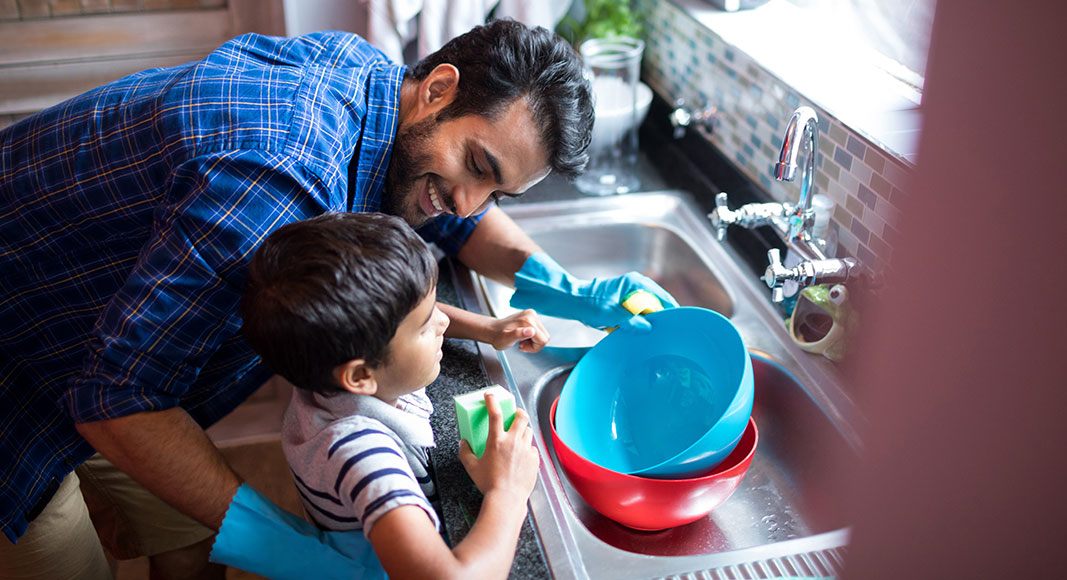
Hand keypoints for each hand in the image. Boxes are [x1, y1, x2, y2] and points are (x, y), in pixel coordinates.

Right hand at [458, 392, 538, 501]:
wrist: (507, 499)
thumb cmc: (488, 484)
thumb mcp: (471, 467)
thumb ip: (465, 452)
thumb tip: (463, 443)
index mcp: (496, 441)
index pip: (495, 412)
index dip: (492, 400)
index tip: (490, 395)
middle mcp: (513, 442)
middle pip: (521, 416)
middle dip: (518, 411)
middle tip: (513, 414)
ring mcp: (525, 450)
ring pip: (528, 431)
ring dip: (522, 430)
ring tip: (516, 436)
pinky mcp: (534, 460)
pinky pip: (532, 448)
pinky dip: (527, 448)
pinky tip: (521, 456)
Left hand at [485, 309, 549, 352]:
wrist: (493, 330)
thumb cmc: (498, 337)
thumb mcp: (506, 339)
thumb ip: (518, 335)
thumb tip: (531, 331)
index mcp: (528, 321)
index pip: (543, 340)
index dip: (534, 347)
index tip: (522, 347)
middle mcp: (531, 315)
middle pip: (545, 336)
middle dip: (534, 344)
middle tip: (521, 344)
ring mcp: (532, 314)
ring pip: (543, 334)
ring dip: (533, 341)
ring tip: (521, 340)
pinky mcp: (531, 316)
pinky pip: (539, 330)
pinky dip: (532, 336)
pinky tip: (522, 336)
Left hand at [510, 253, 679, 332]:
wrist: (572, 302)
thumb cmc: (588, 303)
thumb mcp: (612, 315)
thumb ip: (632, 321)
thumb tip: (648, 328)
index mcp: (636, 283)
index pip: (663, 297)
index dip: (671, 311)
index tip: (678, 324)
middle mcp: (636, 285)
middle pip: (657, 304)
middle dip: (660, 319)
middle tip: (667, 333)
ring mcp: (630, 293)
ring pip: (648, 310)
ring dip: (648, 322)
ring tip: (654, 335)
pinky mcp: (624, 302)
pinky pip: (638, 313)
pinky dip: (639, 322)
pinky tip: (638, 332)